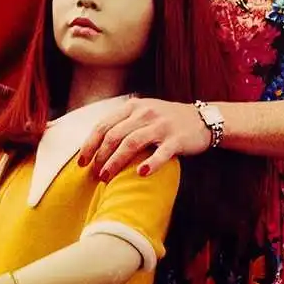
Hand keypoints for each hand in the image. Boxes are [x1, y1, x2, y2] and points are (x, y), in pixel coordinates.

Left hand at [77, 97, 210, 180]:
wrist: (202, 119)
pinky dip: (150, 163)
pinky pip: (161, 153)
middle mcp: (145, 113)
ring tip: (107, 177)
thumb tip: (96, 145)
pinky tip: (140, 174)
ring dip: (116, 162)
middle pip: (114, 135)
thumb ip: (123, 123)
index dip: (90, 144)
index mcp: (133, 106)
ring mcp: (161, 125)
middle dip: (100, 156)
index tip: (82, 162)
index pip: (104, 124)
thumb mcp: (143, 113)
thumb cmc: (166, 120)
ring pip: (132, 143)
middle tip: (95, 174)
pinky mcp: (177, 139)